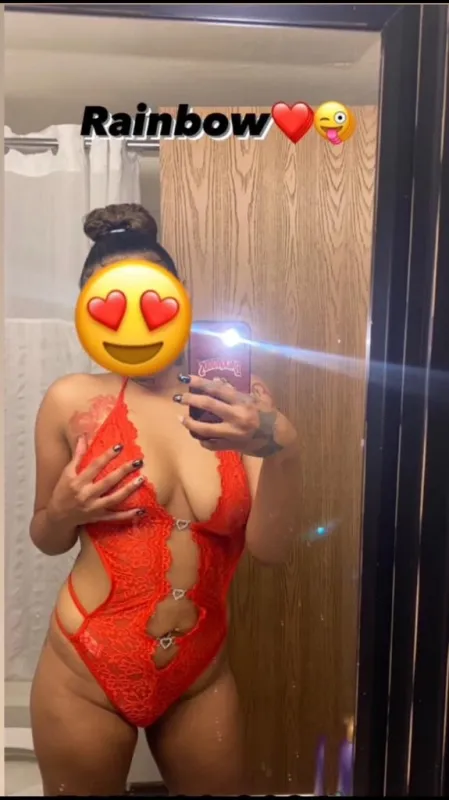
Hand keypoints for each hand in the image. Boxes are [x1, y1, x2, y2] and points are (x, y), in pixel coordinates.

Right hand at [47, 436, 144, 526]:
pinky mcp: (99, 518)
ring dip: (129, 489)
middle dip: (123, 471)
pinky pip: (116, 517)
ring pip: (114, 499)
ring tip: (142, 479)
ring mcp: (94, 508)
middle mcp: (86, 495)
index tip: (120, 446)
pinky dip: (129, 515)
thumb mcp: (67, 473)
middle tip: (138, 461)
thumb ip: (77, 455)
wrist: (58, 517)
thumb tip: (83, 436)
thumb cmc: (62, 491)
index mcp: (77, 482)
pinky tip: (142, 510)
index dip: (108, 455)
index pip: (95, 466)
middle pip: (108, 481)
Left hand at [174, 375, 296, 457]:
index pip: (217, 389)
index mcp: (243, 402)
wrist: (278, 439)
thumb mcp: (257, 398)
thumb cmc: (268, 414)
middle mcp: (236, 416)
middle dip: (190, 400)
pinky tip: (196, 435)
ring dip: (190, 424)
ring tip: (180, 419)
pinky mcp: (231, 447)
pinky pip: (210, 444)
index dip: (199, 382)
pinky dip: (202, 440)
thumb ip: (237, 389)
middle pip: (208, 406)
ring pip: (205, 429)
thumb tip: (216, 380)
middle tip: (178, 398)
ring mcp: (232, 434)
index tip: (185, 378)